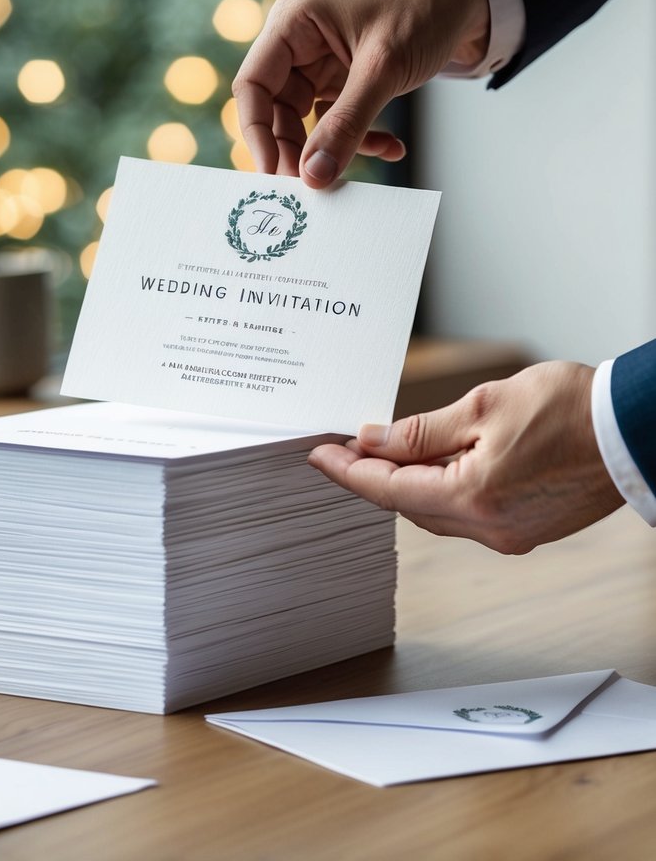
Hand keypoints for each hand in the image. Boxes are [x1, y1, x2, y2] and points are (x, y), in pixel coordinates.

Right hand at [232, 0, 489, 185]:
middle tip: (311, 185)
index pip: (254, 84)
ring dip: (331, 147)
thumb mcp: (383, 69)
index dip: (258, 132)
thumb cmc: (424, 7)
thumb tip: (313, 175)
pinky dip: (359, 137)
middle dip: (294, 148)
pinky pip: (338, 118)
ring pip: (306, 118)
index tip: (275, 174)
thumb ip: (346, 124)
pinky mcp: (344, 75)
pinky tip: (391, 147)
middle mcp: (300, 39)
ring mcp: (321, 59)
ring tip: (351, 173)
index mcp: (294, 21)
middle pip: (276, 107)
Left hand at [307, 362, 623, 552]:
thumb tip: (374, 440)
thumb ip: (422, 431)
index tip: (317, 455)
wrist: (635, 430)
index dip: (348, 472)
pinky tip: (434, 464)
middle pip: (409, 506)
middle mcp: (489, 529)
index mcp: (473, 498)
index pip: (388, 490)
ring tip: (383, 451)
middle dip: (373, 478)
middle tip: (344, 448)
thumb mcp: (484, 407)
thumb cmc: (569, 409)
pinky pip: (467, 514)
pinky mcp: (528, 529)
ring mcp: (511, 535)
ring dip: (407, 484)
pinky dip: (442, 490)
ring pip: (438, 512)